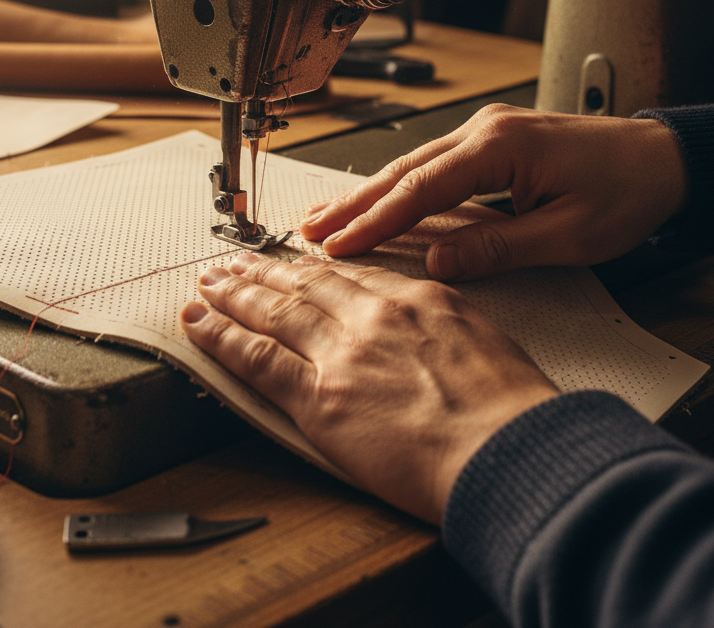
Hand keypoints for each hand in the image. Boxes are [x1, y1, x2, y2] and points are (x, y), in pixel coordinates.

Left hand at [181, 253, 557, 524]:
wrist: (511, 452)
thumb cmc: (513, 413)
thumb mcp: (487, 343)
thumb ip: (443, 328)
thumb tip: (426, 335)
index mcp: (417, 299)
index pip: (351, 277)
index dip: (312, 268)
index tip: (293, 262)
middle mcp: (373, 316)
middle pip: (303, 284)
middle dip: (263, 271)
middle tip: (232, 262)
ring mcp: (342, 352)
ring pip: (273, 312)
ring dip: (233, 295)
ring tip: (207, 283)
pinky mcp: (320, 397)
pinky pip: (258, 359)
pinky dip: (223, 337)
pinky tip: (200, 323)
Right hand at [300, 105, 687, 279]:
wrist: (664, 158)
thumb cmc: (628, 191)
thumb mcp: (568, 235)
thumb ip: (496, 247)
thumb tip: (434, 263)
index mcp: (499, 148)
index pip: (419, 189)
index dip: (374, 220)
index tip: (339, 245)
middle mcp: (483, 131)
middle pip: (402, 170)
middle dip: (353, 203)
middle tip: (309, 230)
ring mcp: (484, 132)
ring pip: (410, 164)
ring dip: (366, 192)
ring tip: (324, 216)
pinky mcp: (489, 142)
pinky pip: (430, 164)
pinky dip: (396, 185)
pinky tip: (374, 198)